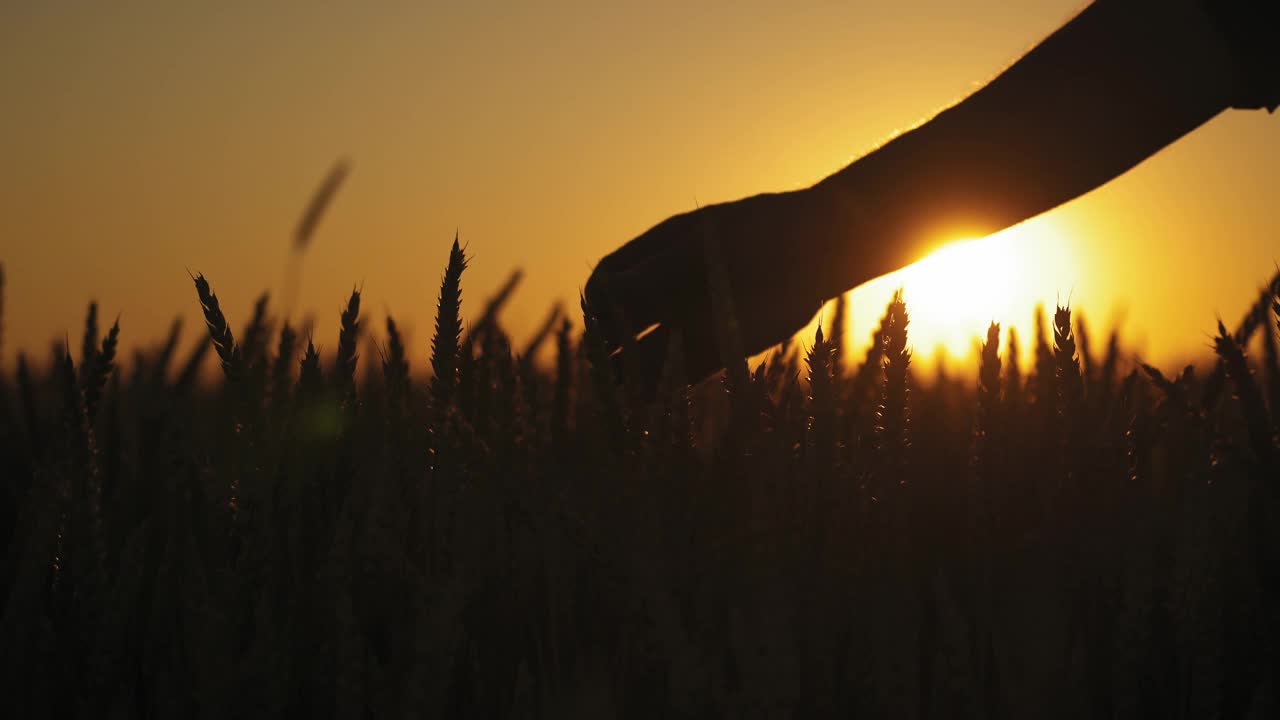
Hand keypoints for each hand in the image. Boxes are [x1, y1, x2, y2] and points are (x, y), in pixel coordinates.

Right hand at [585, 188, 834, 390]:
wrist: (821, 250)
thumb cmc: (760, 235)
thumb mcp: (702, 249)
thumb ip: (654, 274)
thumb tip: (601, 295)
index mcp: (663, 250)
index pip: (611, 276)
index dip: (597, 299)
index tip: (594, 317)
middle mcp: (675, 287)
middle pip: (626, 318)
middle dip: (608, 342)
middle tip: (595, 363)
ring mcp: (698, 317)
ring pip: (653, 348)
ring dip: (631, 372)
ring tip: (614, 394)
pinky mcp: (724, 345)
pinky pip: (685, 370)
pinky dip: (665, 387)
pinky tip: (647, 403)